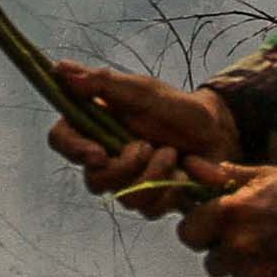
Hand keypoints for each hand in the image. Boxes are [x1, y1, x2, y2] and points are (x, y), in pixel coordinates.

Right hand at [46, 60, 239, 218]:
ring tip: (173, 154)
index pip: (61, 140)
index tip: (98, 153)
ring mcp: (128, 182)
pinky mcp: (151, 200)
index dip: (73, 150)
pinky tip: (185, 171)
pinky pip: (151, 209)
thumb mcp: (141, 91)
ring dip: (155, 175)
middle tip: (148, 146)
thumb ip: (102, 83)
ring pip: (125, 198)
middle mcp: (106, 158)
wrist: (216, 131)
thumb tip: (60, 68)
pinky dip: (172, 189)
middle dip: (126, 167)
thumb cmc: (176, 107)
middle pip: (93, 180)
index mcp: (96, 127)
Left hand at [176, 164, 276, 276]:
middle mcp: (238, 247)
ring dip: (250, 270)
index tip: (215, 228)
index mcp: (229, 214)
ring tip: (276, 251)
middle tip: (252, 239)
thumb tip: (190, 166)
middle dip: (227, 254)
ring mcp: (258, 274)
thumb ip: (225, 176)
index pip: (187, 234)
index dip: (199, 231)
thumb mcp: (265, 175)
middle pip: (212, 264)